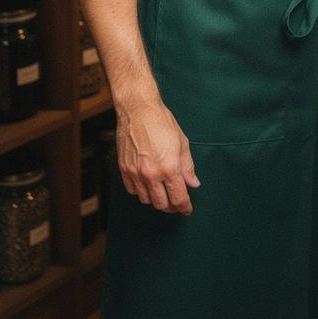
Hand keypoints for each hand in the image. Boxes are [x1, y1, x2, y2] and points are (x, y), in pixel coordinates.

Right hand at [116, 99, 199, 213]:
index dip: (184, 207)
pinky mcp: (124, 169)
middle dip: (171, 206)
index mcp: (169, 168)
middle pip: (162, 204)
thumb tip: (193, 183)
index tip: (187, 209)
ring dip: (156, 200)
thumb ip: (188, 167)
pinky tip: (147, 185)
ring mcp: (136, 173)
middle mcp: (151, 174)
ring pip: (146, 200)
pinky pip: (133, 191)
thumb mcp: (182, 143)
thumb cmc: (161, 122)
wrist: (138, 110)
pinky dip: (141, 192)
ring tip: (162, 193)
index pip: (178, 198)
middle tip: (176, 202)